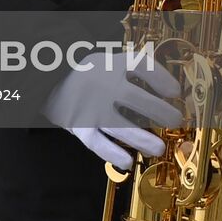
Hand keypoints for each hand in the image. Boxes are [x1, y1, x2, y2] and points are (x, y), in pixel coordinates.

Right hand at [41, 49, 181, 169]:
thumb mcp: (106, 60)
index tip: (175, 91)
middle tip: (174, 120)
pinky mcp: (80, 125)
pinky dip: (112, 153)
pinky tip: (127, 160)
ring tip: (158, 147)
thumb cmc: (85, 73)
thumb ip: (133, 69)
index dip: (162, 79)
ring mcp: (91, 107)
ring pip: (122, 126)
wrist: (46, 79)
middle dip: (162, 113)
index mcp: (110, 65)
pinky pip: (98, 142)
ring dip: (143, 139)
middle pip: (139, 100)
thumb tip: (169, 88)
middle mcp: (102, 85)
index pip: (142, 67)